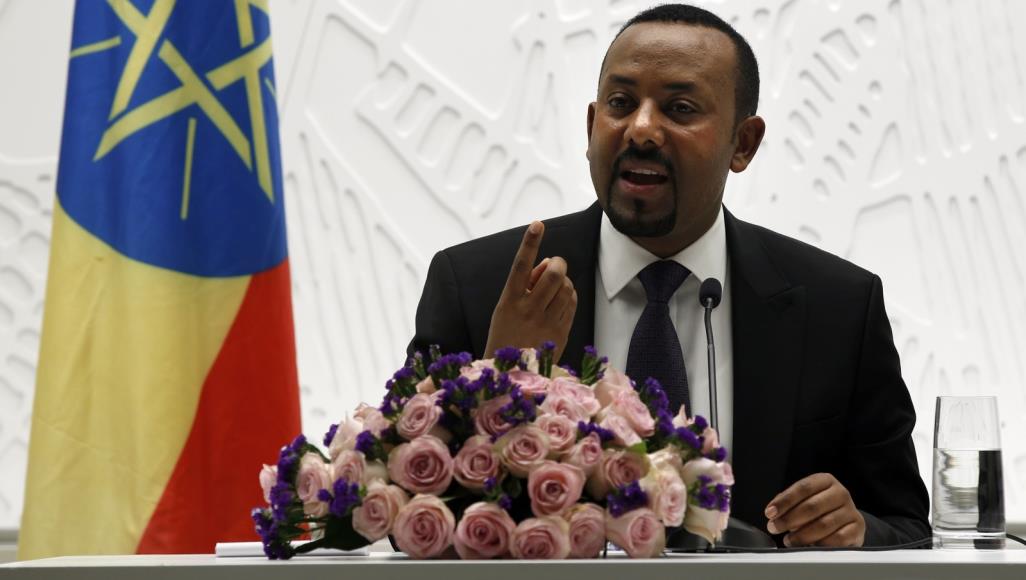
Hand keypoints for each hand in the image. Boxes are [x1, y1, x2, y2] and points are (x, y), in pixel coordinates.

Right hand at [484, 221, 576, 360]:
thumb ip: (525, 284)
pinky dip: (569, 296)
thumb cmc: (506, 334)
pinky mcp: (560, 333)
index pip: (521, 265)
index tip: (537, 223)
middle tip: (555, 266)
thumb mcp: (505, 308)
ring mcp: (546, 322)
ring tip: (554, 289)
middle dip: (559, 264)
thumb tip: (550, 262)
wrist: (511, 374)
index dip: (530, 242)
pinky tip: (559, 302)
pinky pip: (572, 303)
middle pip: (555, 274)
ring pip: (567, 287)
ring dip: (564, 281)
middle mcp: (528, 309)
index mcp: (509, 300)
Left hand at [764, 473, 865, 546]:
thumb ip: (789, 503)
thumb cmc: (820, 509)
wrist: (846, 521)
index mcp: (825, 480)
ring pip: (823, 525)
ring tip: (788, 540)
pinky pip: (837, 539)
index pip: (803, 488)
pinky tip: (809, 546)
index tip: (770, 513)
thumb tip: (772, 513)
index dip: (784, 501)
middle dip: (789, 519)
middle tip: (775, 528)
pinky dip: (820, 544)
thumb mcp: (805, 499)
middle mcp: (840, 493)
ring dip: (801, 535)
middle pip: (812, 506)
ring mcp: (851, 511)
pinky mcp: (857, 528)